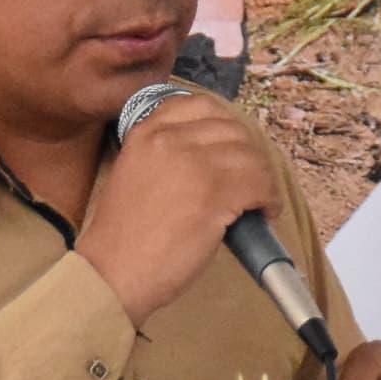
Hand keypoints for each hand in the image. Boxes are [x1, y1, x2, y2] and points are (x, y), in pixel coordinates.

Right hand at [75, 96, 278, 324]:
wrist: (112, 273)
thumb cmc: (124, 237)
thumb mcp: (136, 174)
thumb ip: (167, 154)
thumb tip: (217, 158)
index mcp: (146, 131)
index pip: (201, 106)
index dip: (225, 128)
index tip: (231, 150)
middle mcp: (170, 138)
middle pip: (232, 129)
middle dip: (248, 155)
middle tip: (251, 181)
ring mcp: (193, 163)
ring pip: (251, 156)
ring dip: (263, 179)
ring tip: (260, 201)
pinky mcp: (214, 193)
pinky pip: (259, 183)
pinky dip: (268, 198)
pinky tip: (264, 213)